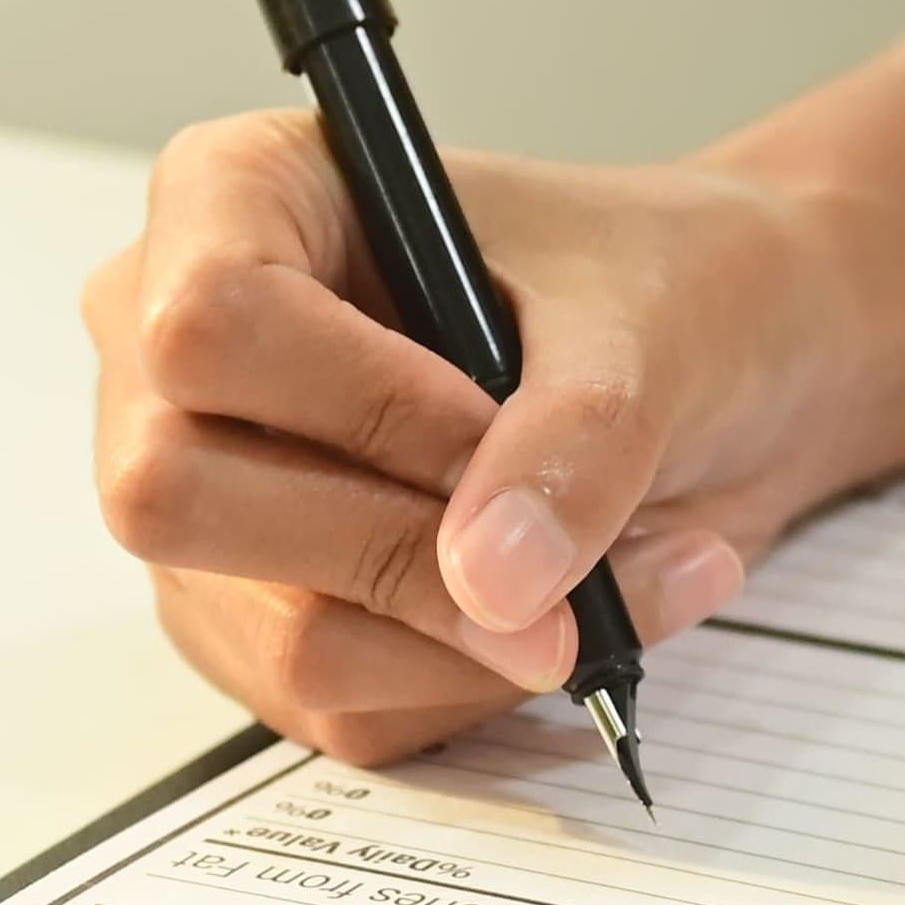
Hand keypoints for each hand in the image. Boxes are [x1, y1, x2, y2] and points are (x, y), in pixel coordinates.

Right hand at [79, 116, 883, 763]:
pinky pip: (338, 704)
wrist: (728, 358)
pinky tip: (578, 614)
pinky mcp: (253, 621)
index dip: (356, 405)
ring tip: (629, 575)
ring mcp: (204, 498)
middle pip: (181, 495)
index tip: (490, 428)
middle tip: (567, 561)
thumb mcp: (646, 326)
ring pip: (278, 631)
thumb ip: (572, 440)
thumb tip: (497, 580)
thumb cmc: (658, 281)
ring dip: (481, 638)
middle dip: (401, 550)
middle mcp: (177, 352)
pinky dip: (482, 682)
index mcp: (239, 199)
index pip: (204, 325)